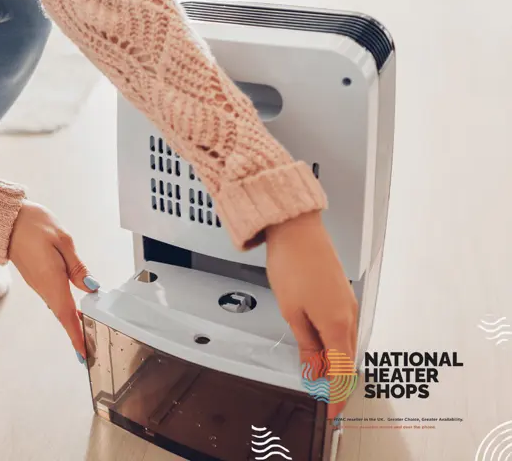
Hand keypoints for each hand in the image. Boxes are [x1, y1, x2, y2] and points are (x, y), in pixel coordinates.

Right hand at [8, 200, 97, 356]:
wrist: (5, 219)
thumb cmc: (32, 224)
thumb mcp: (63, 240)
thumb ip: (77, 267)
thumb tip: (91, 286)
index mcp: (52, 279)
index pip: (67, 314)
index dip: (77, 335)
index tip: (84, 353)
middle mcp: (43, 286)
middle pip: (63, 315)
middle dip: (76, 332)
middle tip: (90, 348)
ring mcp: (38, 283)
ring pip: (58, 307)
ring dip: (71, 321)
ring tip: (86, 333)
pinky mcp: (36, 278)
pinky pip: (52, 298)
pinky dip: (64, 308)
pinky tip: (72, 309)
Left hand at [265, 211, 358, 419]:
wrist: (297, 229)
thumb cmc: (292, 265)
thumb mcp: (292, 312)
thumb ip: (306, 344)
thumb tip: (315, 370)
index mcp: (337, 324)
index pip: (342, 370)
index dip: (339, 395)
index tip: (334, 412)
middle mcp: (349, 315)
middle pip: (346, 358)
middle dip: (337, 380)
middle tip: (325, 399)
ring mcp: (348, 303)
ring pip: (344, 342)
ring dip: (335, 361)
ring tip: (319, 376)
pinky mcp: (342, 294)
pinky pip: (342, 327)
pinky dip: (334, 343)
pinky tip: (321, 347)